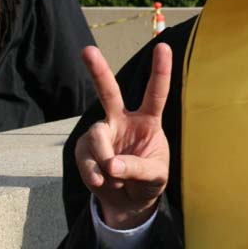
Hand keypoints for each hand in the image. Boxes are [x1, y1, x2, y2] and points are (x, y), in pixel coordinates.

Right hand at [74, 44, 171, 228]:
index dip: (160, 71)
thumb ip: (137, 168)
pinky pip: (85, 157)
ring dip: (104, 158)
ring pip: (97, 135)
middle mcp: (123, 120)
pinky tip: (102, 181)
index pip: (156, 93)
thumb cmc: (149, 181)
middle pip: (109, 92)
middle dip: (98, 70)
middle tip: (87, 50)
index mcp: (148, 120)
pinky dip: (93, 173)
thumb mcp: (155, 177)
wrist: (128, 202)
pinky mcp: (84, 149)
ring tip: (113, 176)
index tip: (163, 46)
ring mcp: (102, 133)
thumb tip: (111, 164)